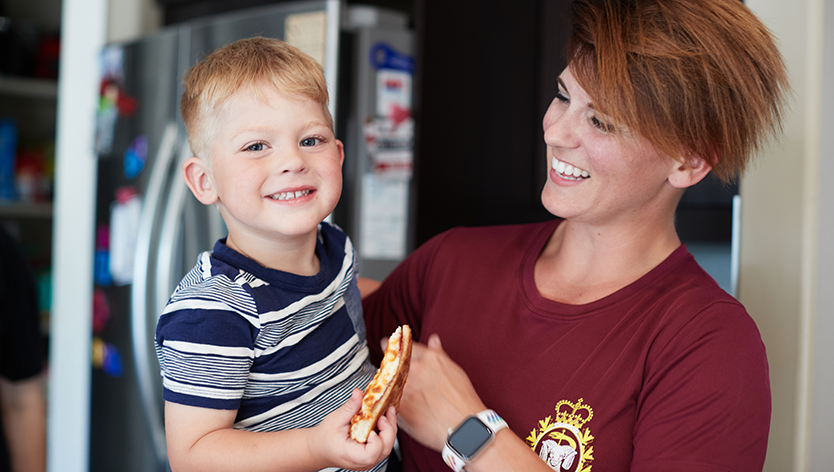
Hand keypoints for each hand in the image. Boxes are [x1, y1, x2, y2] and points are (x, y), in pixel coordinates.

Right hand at [310, 388, 397, 469]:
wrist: (319, 448)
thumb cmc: (325, 437)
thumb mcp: (335, 419)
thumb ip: (350, 407)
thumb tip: (359, 393)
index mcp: (351, 455)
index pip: (371, 454)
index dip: (377, 439)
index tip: (373, 423)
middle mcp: (362, 462)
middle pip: (384, 449)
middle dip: (389, 428)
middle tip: (386, 411)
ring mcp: (368, 461)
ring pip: (386, 447)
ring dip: (389, 428)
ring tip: (387, 412)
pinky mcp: (370, 455)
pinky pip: (383, 445)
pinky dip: (386, 431)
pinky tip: (383, 419)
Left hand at [397, 334, 486, 450]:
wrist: (463, 426)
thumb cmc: (462, 400)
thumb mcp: (454, 370)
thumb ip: (438, 354)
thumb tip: (433, 340)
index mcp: (429, 358)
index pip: (404, 345)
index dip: (395, 346)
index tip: (386, 345)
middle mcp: (416, 369)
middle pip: (393, 362)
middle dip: (388, 365)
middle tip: (388, 370)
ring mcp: (406, 387)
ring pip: (388, 381)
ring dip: (387, 384)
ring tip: (393, 391)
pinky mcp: (400, 405)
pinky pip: (388, 399)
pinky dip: (389, 401)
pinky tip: (394, 405)